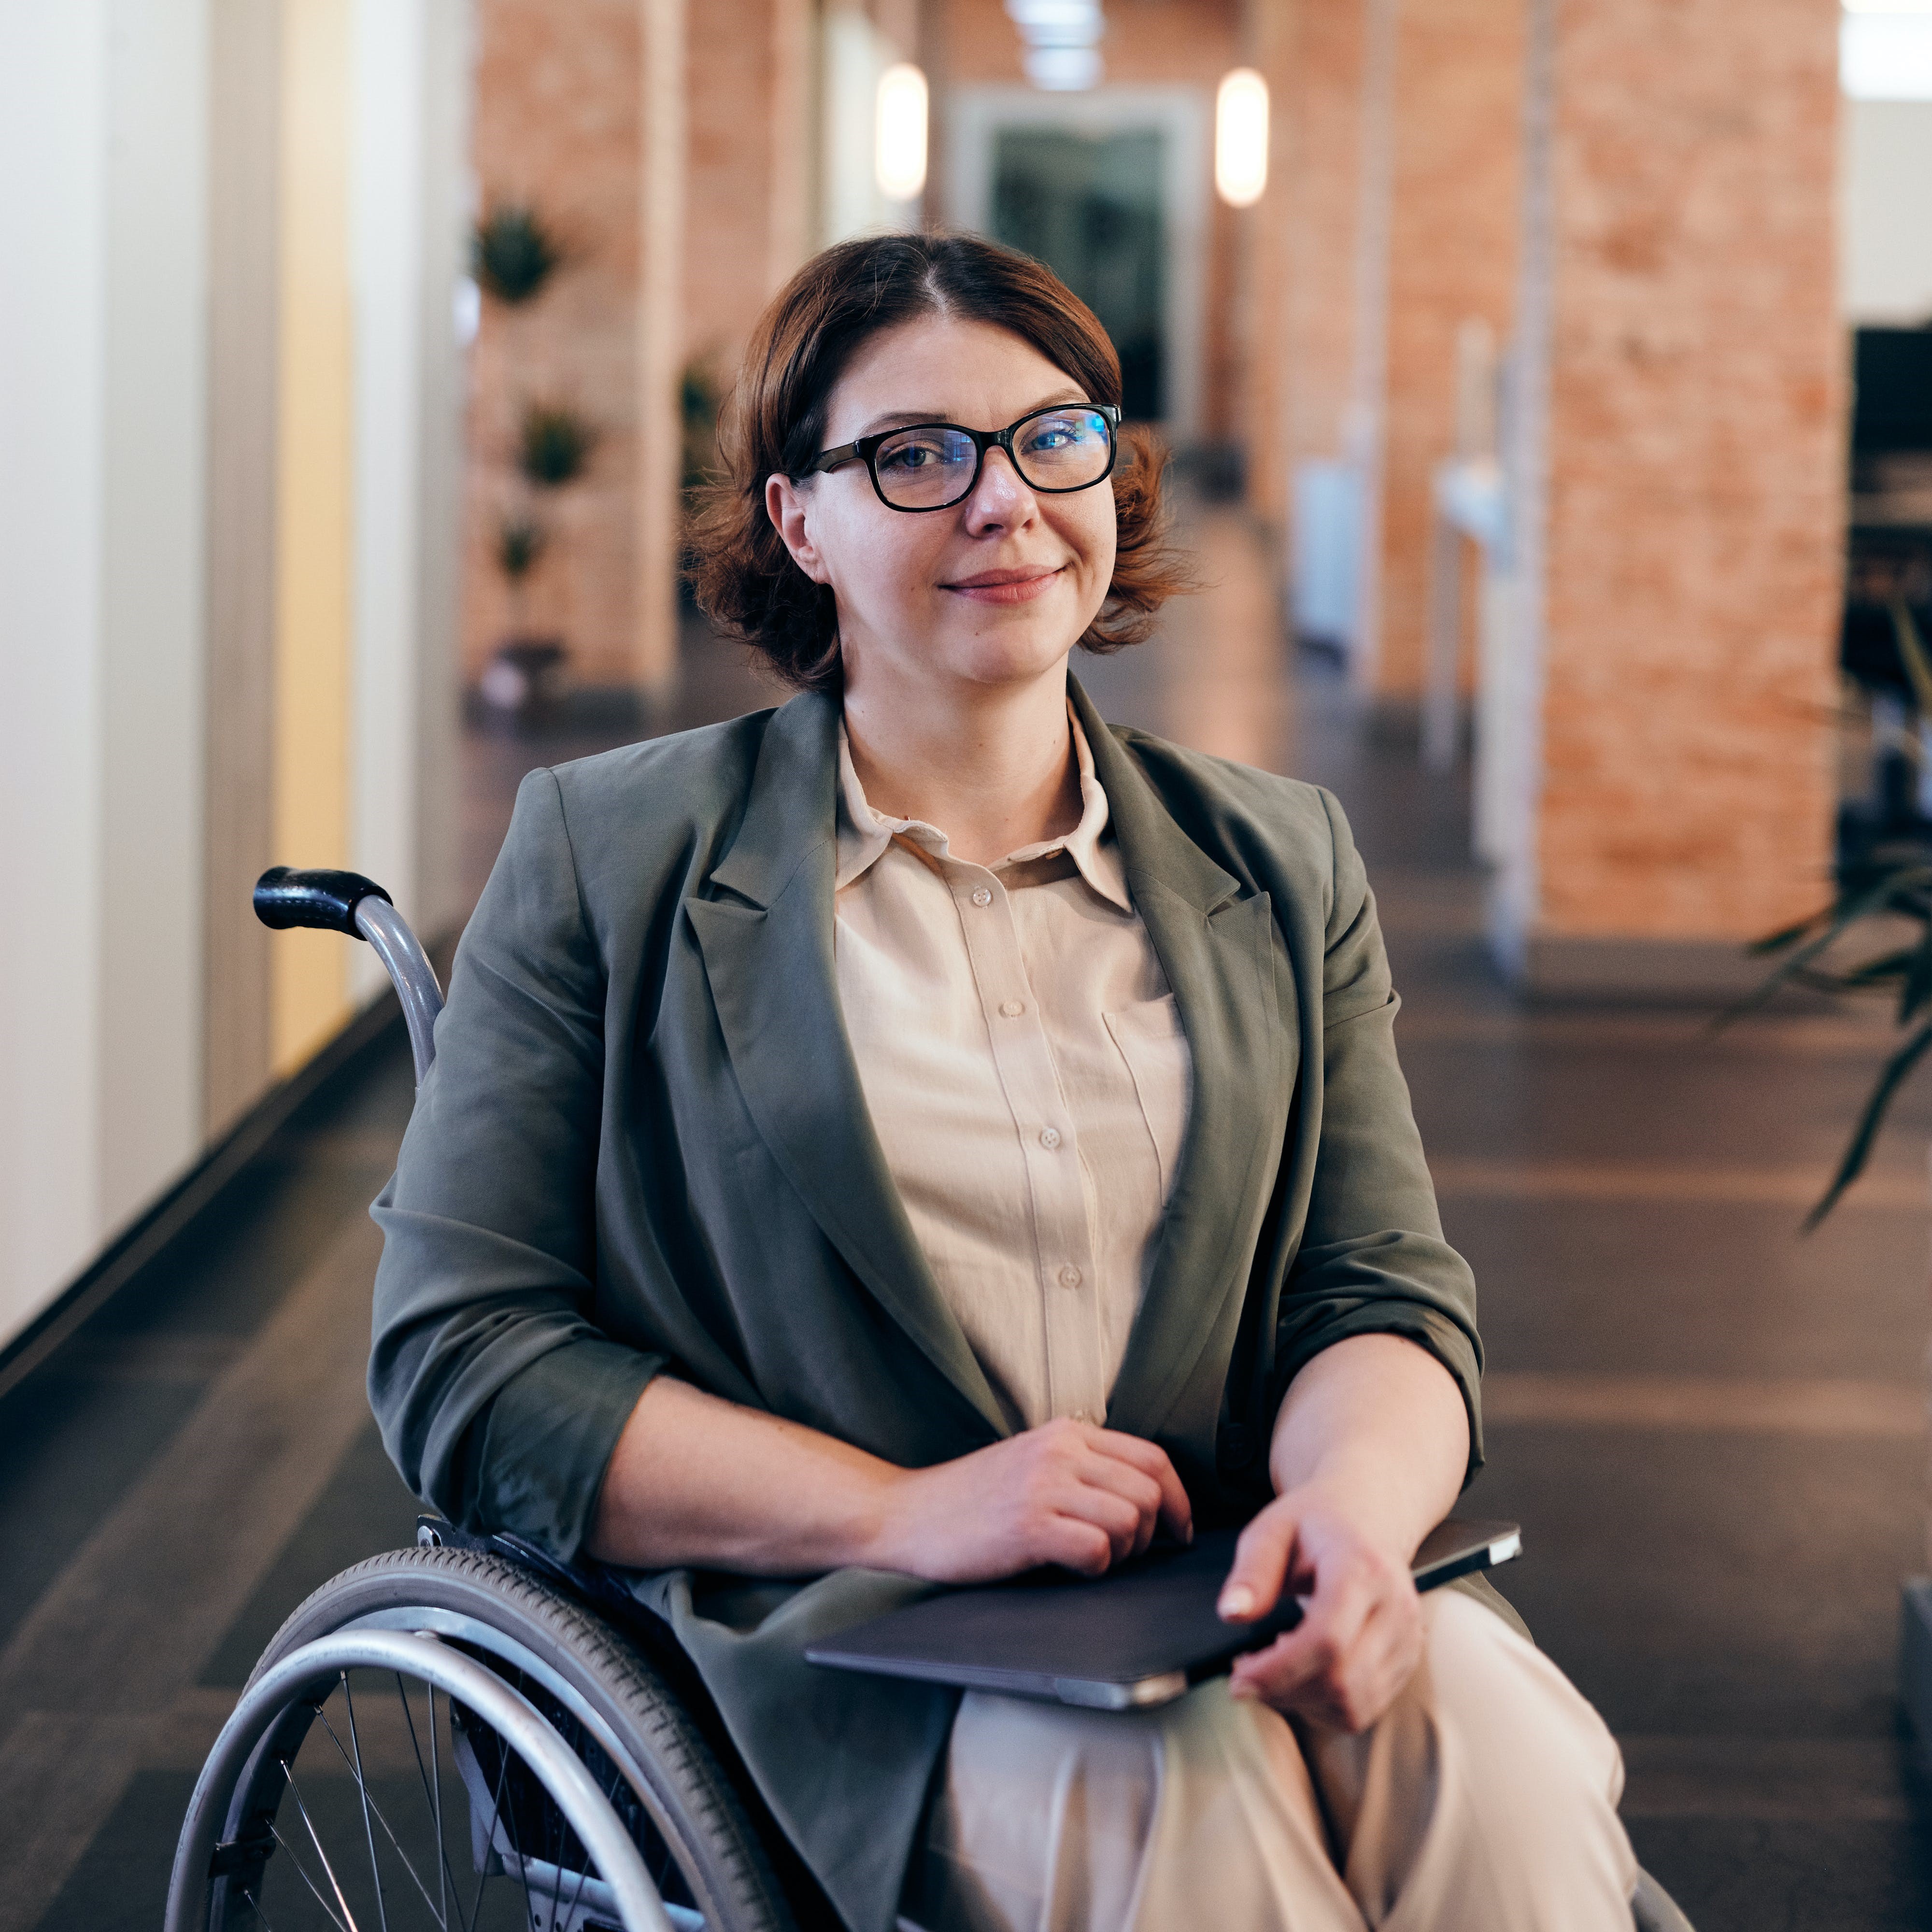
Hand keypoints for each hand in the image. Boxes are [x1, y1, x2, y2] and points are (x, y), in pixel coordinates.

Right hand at [873, 1418, 1192, 1583]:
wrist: (907, 1514)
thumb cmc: (972, 1499)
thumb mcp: (1032, 1462)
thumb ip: (1081, 1467)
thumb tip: (1147, 1500)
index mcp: (1066, 1433)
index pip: (1152, 1458)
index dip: (1178, 1499)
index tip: (1178, 1530)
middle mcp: (1060, 1451)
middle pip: (1148, 1491)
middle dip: (1153, 1533)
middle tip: (1131, 1555)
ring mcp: (1043, 1486)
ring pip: (1130, 1519)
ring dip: (1126, 1552)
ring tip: (1097, 1560)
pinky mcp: (1028, 1526)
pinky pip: (1097, 1549)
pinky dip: (1097, 1567)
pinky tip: (1071, 1568)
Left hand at [1216, 1484, 1423, 1731]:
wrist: (1370, 1516)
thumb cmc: (1317, 1522)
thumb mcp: (1274, 1529)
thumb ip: (1252, 1571)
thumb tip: (1232, 1614)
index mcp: (1362, 1568)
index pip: (1327, 1639)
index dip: (1279, 1670)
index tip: (1239, 1676)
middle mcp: (1395, 1608)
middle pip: (1342, 1680)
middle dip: (1284, 1691)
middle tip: (1245, 1676)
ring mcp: (1408, 1638)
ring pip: (1355, 1704)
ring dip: (1303, 1702)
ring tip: (1273, 1669)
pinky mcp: (1407, 1661)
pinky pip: (1365, 1708)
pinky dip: (1325, 1705)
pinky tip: (1302, 1674)